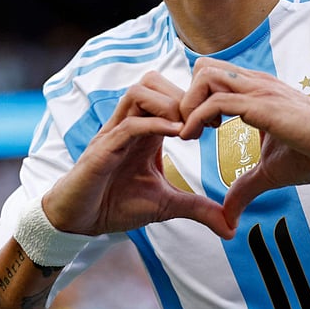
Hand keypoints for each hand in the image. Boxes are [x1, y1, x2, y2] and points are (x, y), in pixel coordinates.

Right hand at [43, 70, 234, 239]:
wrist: (80, 221)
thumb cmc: (116, 204)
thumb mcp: (167, 205)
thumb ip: (198, 208)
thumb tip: (230, 228)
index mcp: (145, 129)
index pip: (168, 93)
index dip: (194, 100)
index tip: (216, 123)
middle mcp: (129, 124)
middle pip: (153, 81)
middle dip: (183, 95)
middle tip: (204, 122)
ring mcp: (114, 133)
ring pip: (139, 91)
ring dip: (168, 104)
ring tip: (187, 129)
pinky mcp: (103, 149)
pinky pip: (129, 124)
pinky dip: (154, 124)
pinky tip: (176, 136)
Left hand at [180, 58, 309, 226]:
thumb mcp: (270, 171)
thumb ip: (245, 188)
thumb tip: (228, 214)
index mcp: (257, 91)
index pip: (211, 75)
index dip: (195, 99)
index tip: (196, 129)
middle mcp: (255, 84)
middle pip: (202, 67)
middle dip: (185, 96)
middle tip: (190, 129)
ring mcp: (259, 91)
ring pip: (204, 76)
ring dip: (188, 104)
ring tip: (191, 133)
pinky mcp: (263, 105)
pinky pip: (216, 101)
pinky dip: (196, 118)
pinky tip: (195, 138)